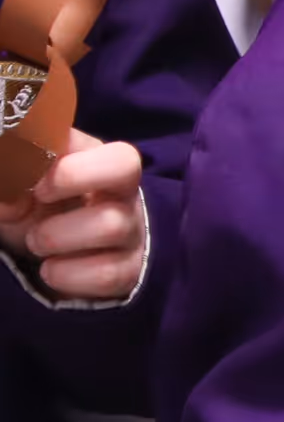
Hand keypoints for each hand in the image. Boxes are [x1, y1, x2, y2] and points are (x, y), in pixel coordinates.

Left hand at [0, 129, 145, 301]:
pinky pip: (107, 273)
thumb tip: (9, 202)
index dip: (70, 165)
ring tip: (36, 242)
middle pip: (125, 166)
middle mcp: (126, 192)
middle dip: (71, 180)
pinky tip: (52, 270)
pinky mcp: (128, 271)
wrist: (63, 258)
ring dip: (57, 236)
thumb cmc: (45, 211)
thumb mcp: (28, 188)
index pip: (111, 148)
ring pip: (111, 224)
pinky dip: (66, 274)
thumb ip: (13, 181)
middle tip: (37, 202)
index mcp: (103, 162)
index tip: (36, 185)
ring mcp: (132, 232)